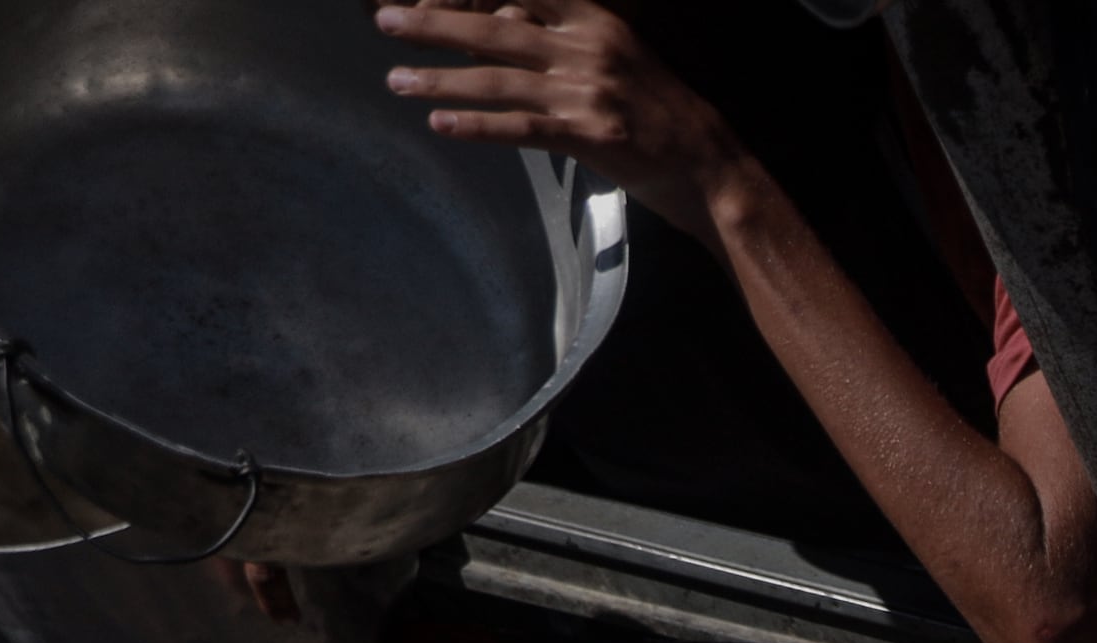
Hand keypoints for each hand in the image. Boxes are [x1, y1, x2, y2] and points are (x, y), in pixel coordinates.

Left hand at [376, 0, 745, 234]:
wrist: (712, 167)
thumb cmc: (662, 114)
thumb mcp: (617, 58)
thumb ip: (562, 42)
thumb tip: (500, 30)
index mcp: (594, 22)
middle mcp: (587, 49)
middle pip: (493, 29)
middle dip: (432, 24)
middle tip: (385, 21)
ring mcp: (587, 93)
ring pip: (497, 79)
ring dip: (440, 78)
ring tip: (396, 80)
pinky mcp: (589, 136)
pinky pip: (519, 127)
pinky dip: (476, 125)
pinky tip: (440, 122)